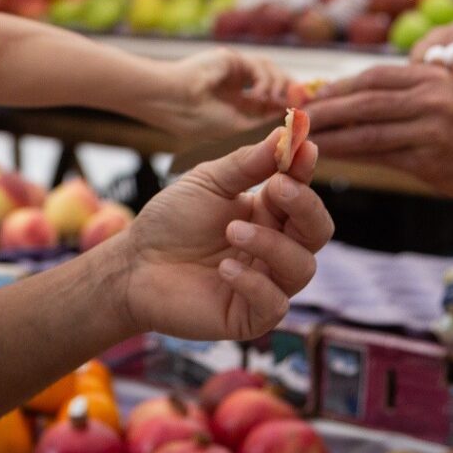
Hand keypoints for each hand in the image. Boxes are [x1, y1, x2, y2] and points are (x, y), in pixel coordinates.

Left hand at [114, 128, 332, 341]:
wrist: (134, 264)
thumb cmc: (171, 221)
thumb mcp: (208, 182)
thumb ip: (248, 163)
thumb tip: (285, 135)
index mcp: (269, 213)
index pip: (303, 194)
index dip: (306, 171)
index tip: (304, 147)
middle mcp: (275, 248)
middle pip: (317, 231)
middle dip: (305, 207)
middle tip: (277, 188)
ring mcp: (265, 283)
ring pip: (302, 268)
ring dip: (272, 245)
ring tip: (232, 230)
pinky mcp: (249, 316)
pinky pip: (274, 304)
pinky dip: (255, 284)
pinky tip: (224, 268)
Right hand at [155, 49, 290, 136]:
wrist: (171, 99)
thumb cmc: (196, 119)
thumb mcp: (235, 126)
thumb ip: (261, 120)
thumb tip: (288, 121)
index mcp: (233, 104)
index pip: (268, 102)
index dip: (286, 105)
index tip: (302, 114)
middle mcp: (236, 86)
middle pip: (274, 83)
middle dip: (290, 92)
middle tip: (301, 102)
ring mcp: (234, 71)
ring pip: (270, 71)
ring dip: (279, 86)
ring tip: (276, 101)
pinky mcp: (232, 59)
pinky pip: (259, 66)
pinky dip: (265, 81)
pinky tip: (260, 95)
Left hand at [303, 65, 452, 198]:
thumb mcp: (431, 95)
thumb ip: (392, 94)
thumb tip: (333, 97)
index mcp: (427, 76)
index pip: (372, 78)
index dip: (336, 87)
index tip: (307, 97)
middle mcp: (430, 98)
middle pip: (365, 102)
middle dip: (326, 110)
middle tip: (295, 119)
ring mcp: (432, 129)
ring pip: (369, 132)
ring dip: (331, 136)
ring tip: (303, 140)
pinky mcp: (430, 160)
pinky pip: (381, 156)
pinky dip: (351, 155)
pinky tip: (330, 157)